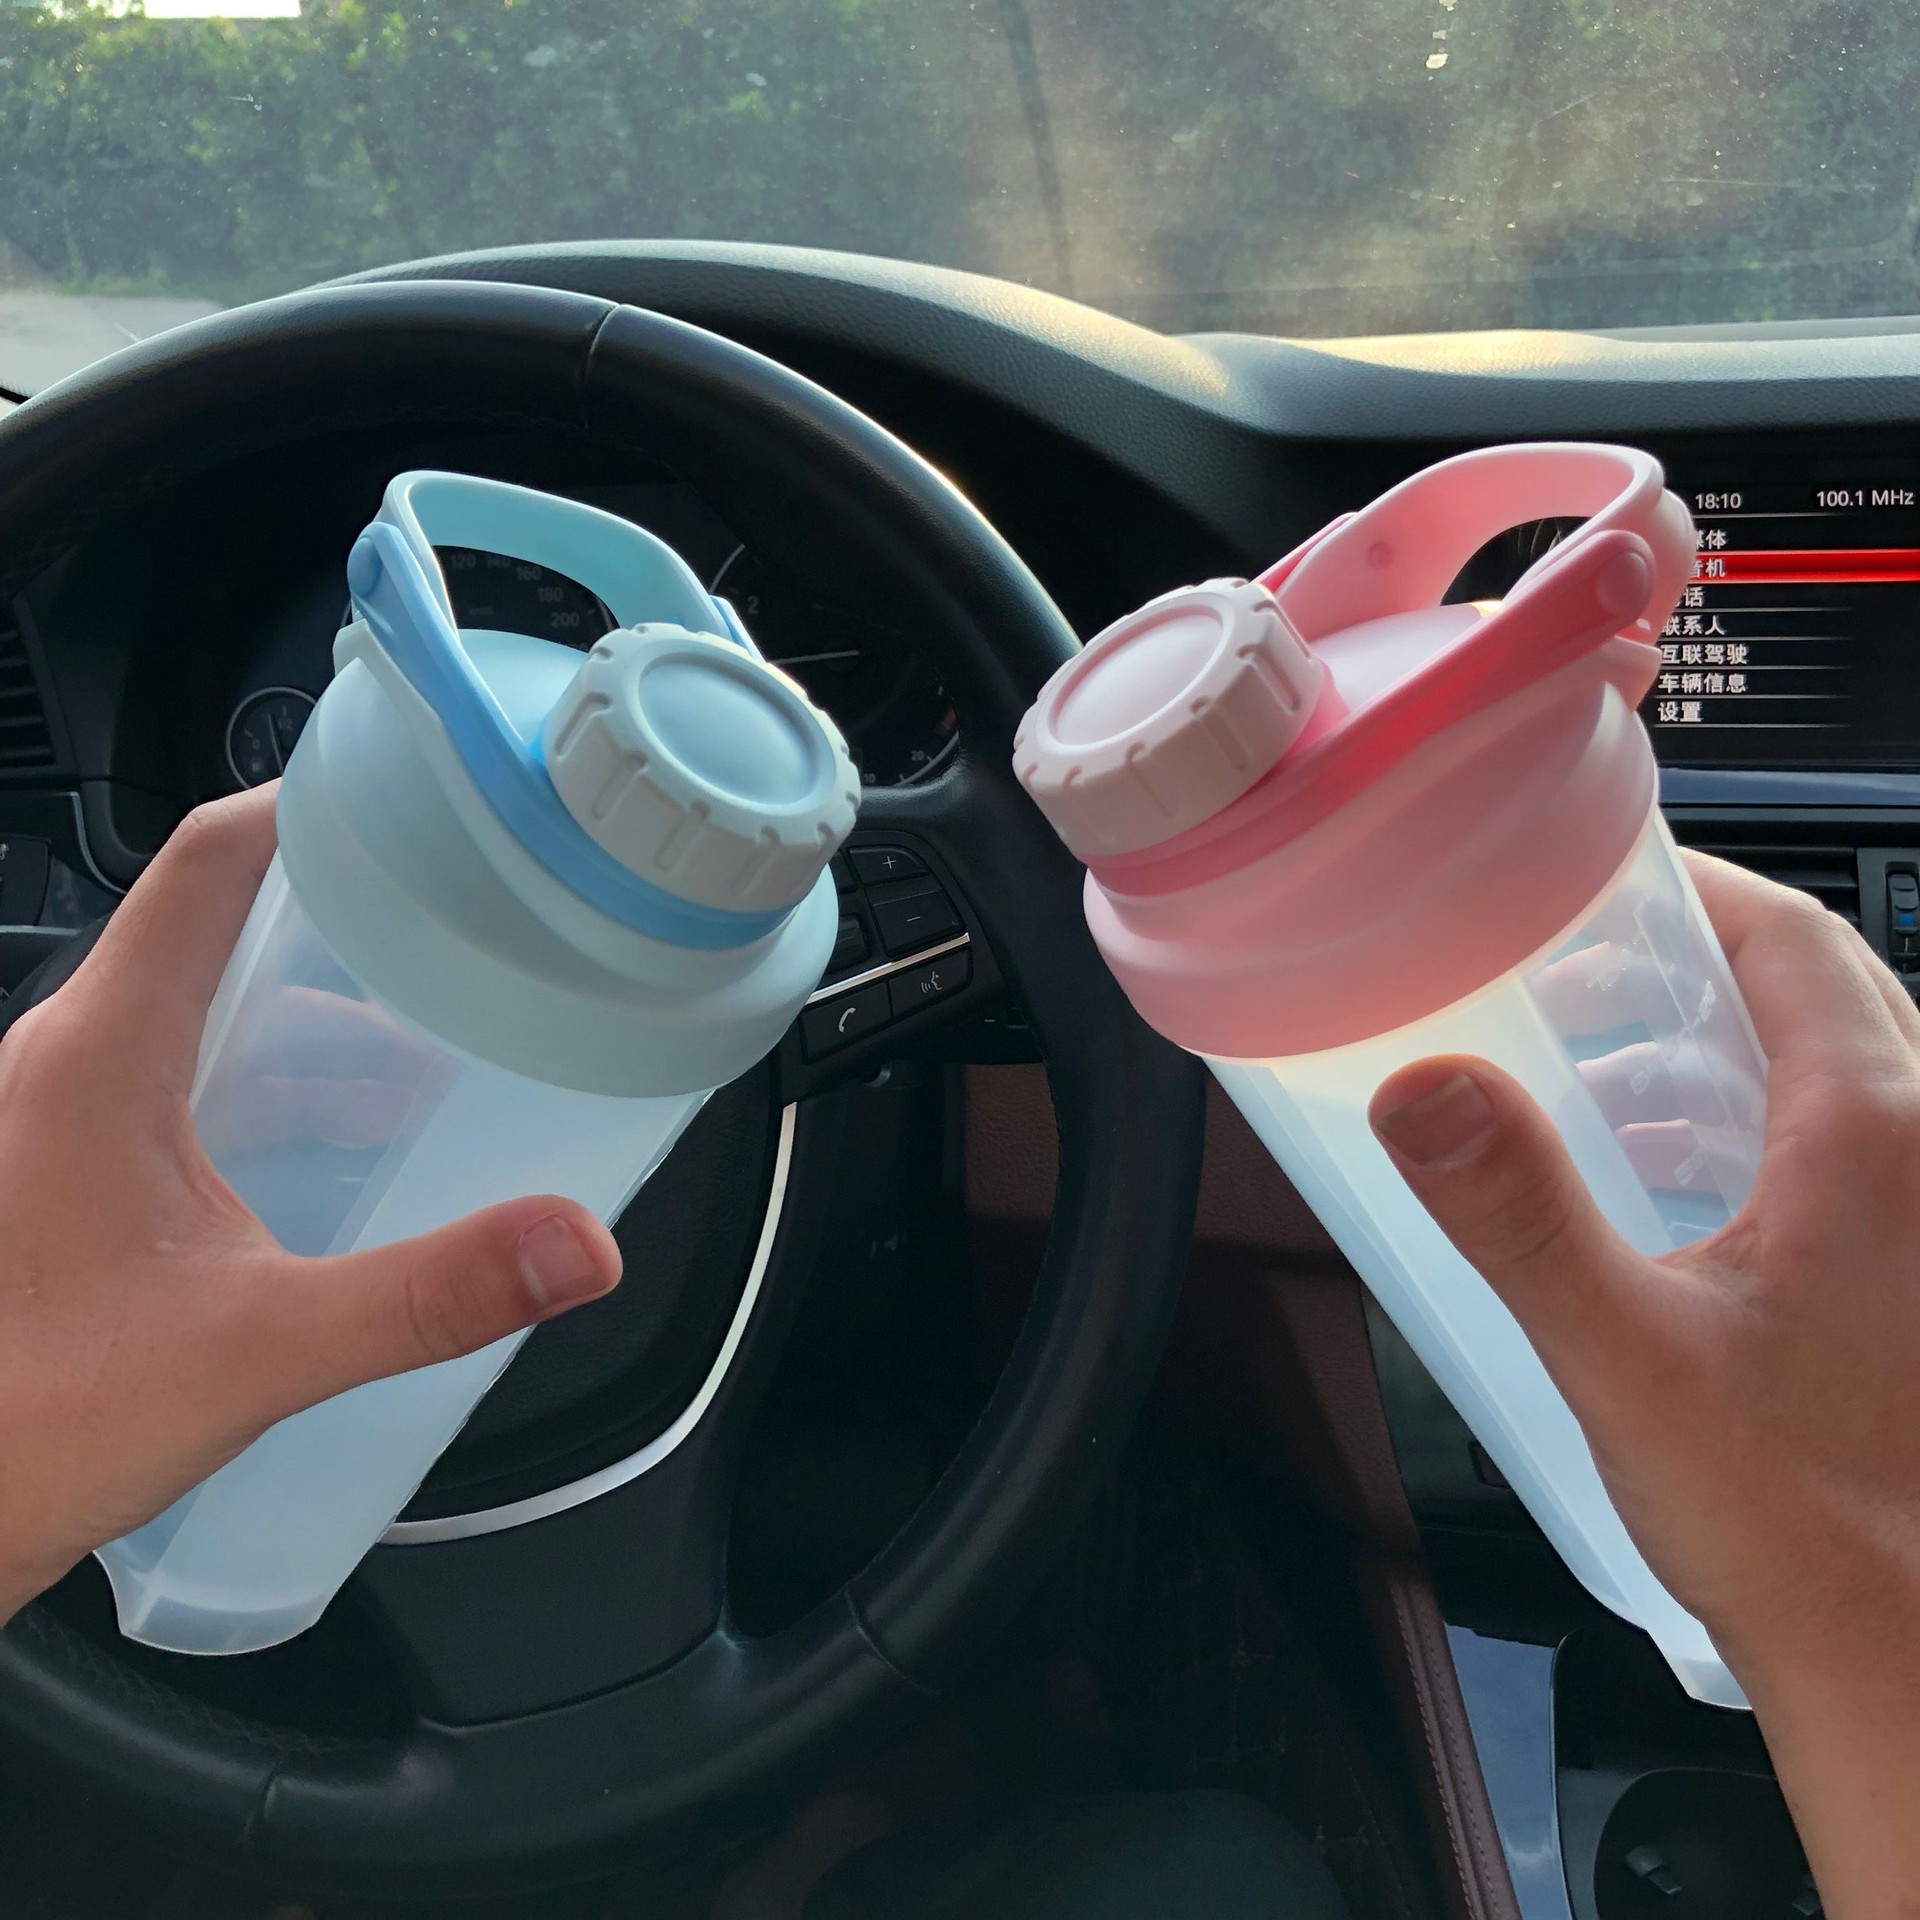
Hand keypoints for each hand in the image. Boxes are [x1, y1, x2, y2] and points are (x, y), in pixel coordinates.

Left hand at [0, 789, 621, 1619]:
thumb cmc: (23, 1424)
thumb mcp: (254, 1351)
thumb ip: (427, 1293)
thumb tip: (575, 1247)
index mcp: (98, 1054)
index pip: (210, 860)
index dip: (312, 804)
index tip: (410, 793)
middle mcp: (68, 1062)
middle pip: (223, 925)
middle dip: (353, 924)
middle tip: (464, 930)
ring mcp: (60, 1117)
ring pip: (206, 1012)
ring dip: (318, 1020)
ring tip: (431, 1052)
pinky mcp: (68, 1174)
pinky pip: (184, 1081)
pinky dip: (274, 1086)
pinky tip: (345, 1153)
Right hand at [1369, 851, 1919, 1917]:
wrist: (1909, 1665)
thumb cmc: (1803, 1527)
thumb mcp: (1628, 1358)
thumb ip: (1520, 1214)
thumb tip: (1426, 1087)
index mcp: (1879, 1138)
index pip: (1792, 937)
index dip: (1693, 885)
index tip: (1602, 872)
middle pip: (1827, 990)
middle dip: (1700, 960)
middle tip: (1581, 970)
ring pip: (1852, 1069)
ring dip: (1735, 1044)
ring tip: (1613, 1071)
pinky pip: (1864, 1150)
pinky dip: (1773, 1125)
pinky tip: (1687, 1189)